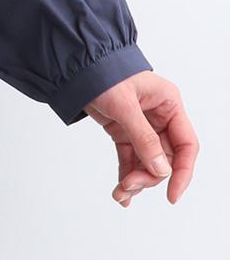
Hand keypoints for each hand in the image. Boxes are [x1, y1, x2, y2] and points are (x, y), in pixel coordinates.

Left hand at [82, 69, 196, 205]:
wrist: (74, 65)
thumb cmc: (102, 72)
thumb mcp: (123, 105)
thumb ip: (143, 138)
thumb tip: (161, 170)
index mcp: (168, 104)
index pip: (186, 145)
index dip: (182, 172)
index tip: (172, 195)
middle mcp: (159, 116)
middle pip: (165, 158)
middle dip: (149, 176)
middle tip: (129, 185)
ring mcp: (141, 126)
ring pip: (147, 162)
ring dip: (136, 179)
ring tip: (120, 193)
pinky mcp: (123, 131)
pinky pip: (131, 158)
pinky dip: (126, 174)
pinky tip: (121, 192)